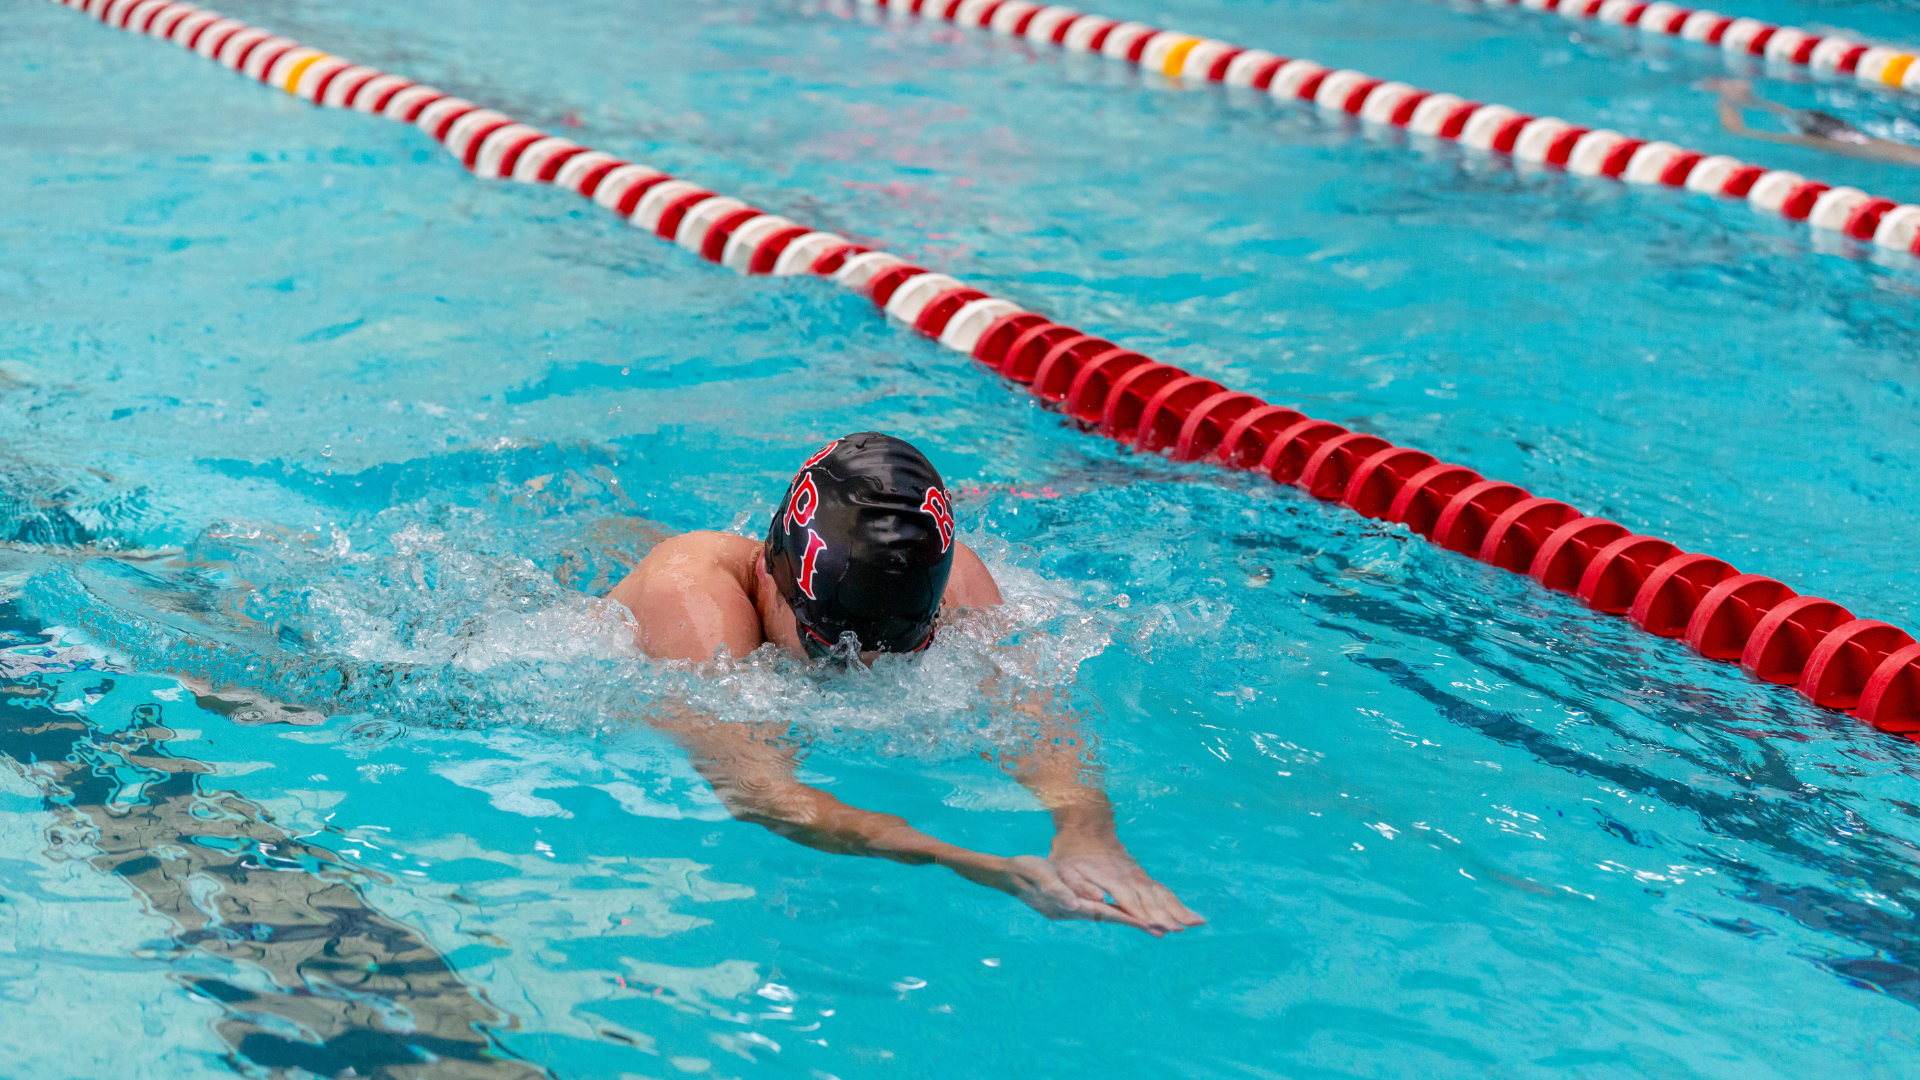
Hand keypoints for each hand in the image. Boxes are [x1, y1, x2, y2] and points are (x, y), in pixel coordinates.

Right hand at [993, 855, 1171, 932]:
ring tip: (1153, 926)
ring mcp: (1074, 910)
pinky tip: (1126, 914)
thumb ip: (1057, 890)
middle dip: (1136, 924)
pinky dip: (1116, 913)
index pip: (1106, 914)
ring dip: (1129, 920)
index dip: (1128, 919)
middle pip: (1111, 918)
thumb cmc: (1025, 872)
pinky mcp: (1073, 905)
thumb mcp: (1040, 876)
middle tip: (1163, 930)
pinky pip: (1100, 910)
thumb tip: (1077, 904)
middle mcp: (1076, 911)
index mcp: (1071, 905)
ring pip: (1108, 916)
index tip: (1149, 924)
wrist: (1010, 875)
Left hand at [1048, 835, 1205, 936]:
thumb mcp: (1065, 869)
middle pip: (1150, 899)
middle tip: (1180, 929)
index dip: (1141, 914)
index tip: (1156, 927)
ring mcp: (1139, 876)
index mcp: (1110, 878)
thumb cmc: (1072, 854)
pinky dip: (1178, 904)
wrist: (1086, 830)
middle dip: (1165, 915)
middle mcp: (1129, 877)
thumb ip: (1079, 886)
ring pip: (1162, 895)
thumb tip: (1097, 900)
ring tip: (1197, 923)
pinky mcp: (1143, 878)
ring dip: (1179, 909)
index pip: (1128, 899)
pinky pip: (1164, 892)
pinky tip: (1192, 917)